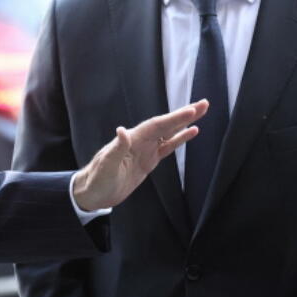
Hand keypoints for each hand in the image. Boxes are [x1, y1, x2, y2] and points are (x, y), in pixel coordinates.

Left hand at [72, 100, 206, 211]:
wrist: (93, 193)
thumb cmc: (97, 180)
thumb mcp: (105, 167)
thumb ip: (116, 149)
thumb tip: (122, 130)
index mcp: (132, 140)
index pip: (157, 126)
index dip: (174, 119)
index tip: (191, 111)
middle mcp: (140, 140)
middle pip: (166, 124)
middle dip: (184, 115)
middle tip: (204, 104)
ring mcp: (146, 150)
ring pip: (169, 133)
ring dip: (185, 122)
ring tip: (201, 111)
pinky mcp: (149, 160)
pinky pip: (168, 147)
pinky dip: (180, 139)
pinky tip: (191, 132)